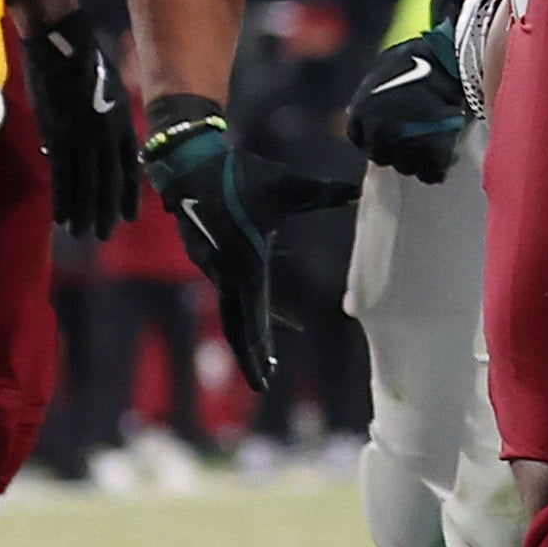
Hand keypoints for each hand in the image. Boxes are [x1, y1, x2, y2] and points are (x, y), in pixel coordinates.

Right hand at [28, 12, 141, 239]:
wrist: (62, 48)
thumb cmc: (87, 64)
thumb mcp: (113, 93)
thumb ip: (111, 123)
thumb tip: (104, 147)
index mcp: (124, 126)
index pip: (129, 170)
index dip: (129, 196)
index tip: (129, 219)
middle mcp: (107, 138)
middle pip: (108, 183)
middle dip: (106, 212)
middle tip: (103, 235)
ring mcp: (83, 140)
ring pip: (85, 185)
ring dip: (83, 212)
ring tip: (81, 233)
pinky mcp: (59, 138)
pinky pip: (62, 177)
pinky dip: (62, 199)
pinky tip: (61, 217)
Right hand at [150, 97, 358, 394]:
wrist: (189, 162)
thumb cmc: (240, 174)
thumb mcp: (286, 186)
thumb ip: (322, 193)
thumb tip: (358, 190)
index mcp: (246, 265)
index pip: (253, 321)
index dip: (260, 353)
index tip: (266, 381)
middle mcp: (225, 272)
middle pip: (236, 326)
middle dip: (251, 356)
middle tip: (263, 385)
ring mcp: (212, 264)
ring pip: (234, 304)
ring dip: (254, 325)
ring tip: (278, 342)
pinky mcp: (206, 253)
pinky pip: (230, 282)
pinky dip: (249, 295)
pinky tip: (273, 281)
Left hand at [345, 28, 471, 183]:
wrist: (453, 59)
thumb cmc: (417, 59)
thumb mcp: (381, 73)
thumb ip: (369, 97)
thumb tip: (355, 112)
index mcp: (361, 113)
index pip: (362, 140)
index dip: (379, 138)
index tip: (393, 133)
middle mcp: (378, 132)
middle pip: (383, 156)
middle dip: (398, 150)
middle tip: (418, 137)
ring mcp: (405, 145)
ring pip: (407, 167)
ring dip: (419, 159)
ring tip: (434, 141)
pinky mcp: (433, 154)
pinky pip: (432, 174)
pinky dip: (439, 168)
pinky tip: (447, 152)